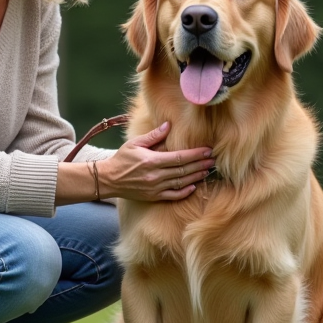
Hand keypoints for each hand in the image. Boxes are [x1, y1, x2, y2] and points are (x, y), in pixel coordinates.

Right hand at [98, 122, 213, 200]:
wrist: (109, 179)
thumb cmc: (122, 159)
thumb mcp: (135, 143)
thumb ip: (153, 136)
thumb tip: (168, 126)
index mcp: (152, 161)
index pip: (179, 157)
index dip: (195, 154)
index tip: (207, 150)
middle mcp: (156, 176)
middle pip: (184, 170)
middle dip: (200, 164)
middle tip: (213, 160)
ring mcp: (156, 188)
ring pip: (181, 183)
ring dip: (196, 176)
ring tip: (208, 170)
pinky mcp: (154, 197)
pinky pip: (173, 196)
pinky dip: (185, 192)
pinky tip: (194, 186)